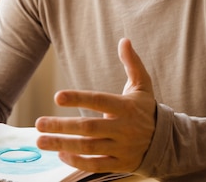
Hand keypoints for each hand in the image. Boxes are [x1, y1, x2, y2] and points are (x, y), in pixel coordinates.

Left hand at [35, 38, 156, 173]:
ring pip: (88, 147)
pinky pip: (96, 165)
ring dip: (63, 144)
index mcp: (125, 107)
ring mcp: (121, 148)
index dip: (78, 99)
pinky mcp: (119, 164)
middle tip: (39, 123)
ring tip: (40, 140)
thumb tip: (124, 40)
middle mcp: (123, 128)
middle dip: (62, 126)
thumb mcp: (142, 85)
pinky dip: (78, 161)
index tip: (57, 96)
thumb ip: (132, 63)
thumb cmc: (146, 110)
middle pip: (88, 128)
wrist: (167, 142)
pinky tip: (60, 154)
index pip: (99, 101)